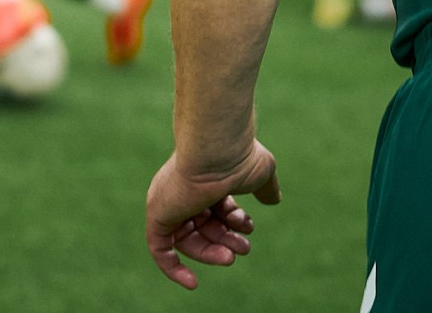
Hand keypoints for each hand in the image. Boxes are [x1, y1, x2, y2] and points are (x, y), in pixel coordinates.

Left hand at [145, 144, 280, 289]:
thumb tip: (273, 199)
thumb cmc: (239, 157)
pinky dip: (173, 268)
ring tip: (233, 255)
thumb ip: (264, 187)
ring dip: (212, 252)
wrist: (217, 149)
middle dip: (225, 239)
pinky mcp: (158, 215)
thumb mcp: (259, 173)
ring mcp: (169, 202)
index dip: (233, 220)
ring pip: (188, 239)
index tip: (248, 227)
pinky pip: (160, 249)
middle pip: (203, 225)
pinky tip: (192, 282)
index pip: (216, 207)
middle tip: (244, 248)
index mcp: (204, 177)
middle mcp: (183, 189)